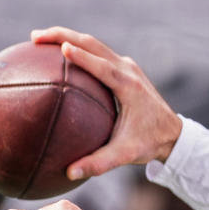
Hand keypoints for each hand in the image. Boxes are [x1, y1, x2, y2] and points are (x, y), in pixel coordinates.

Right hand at [30, 27, 182, 179]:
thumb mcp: (125, 155)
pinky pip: (97, 52)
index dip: (82, 56)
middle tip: (35, 37)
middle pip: (92, 44)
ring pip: (94, 44)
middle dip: (62, 36)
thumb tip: (70, 173)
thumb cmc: (149, 143)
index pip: (102, 66)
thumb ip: (99, 163)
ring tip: (39, 40)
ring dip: (67, 37)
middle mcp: (127, 70)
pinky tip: (59, 55)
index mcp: (128, 86)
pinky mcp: (124, 68)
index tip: (61, 48)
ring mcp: (126, 66)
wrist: (173, 133)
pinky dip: (77, 48)